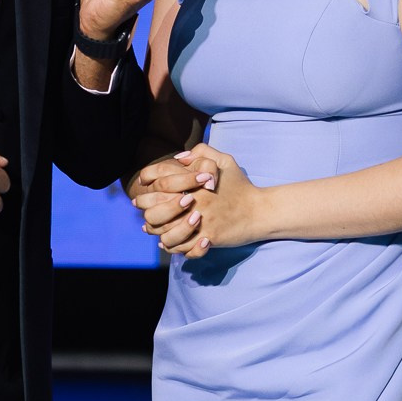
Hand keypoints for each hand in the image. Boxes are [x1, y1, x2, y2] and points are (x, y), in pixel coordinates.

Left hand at [129, 145, 263, 258]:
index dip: (147, 184)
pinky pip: (182, 247)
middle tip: (144, 214)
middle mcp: (195, 200)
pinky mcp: (208, 238)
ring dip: (159, 233)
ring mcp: (202, 221)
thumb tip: (179, 157)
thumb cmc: (240, 186)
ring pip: (166, 233)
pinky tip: (169, 243)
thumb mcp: (224, 161)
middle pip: (156, 210)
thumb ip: (201, 153)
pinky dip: (173, 247)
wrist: (260, 211)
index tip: (141, 190)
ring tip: (155, 231)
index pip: (161, 180)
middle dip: (147, 212)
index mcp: (195, 181)